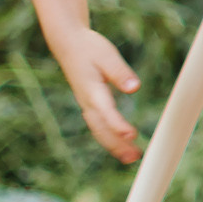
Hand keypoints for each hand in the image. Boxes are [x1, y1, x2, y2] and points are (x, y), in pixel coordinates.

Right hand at [52, 28, 141, 162]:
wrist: (68, 44)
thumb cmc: (89, 48)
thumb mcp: (107, 54)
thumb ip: (120, 72)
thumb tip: (134, 87)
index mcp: (91, 89)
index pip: (105, 111)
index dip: (117, 124)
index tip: (131, 135)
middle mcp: (87, 101)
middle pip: (101, 128)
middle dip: (116, 144)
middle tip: (134, 157)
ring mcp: (86, 104)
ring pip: (99, 130)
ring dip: (114, 145)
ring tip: (132, 157)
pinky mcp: (89, 105)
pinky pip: (98, 126)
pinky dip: (109, 137)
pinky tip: (122, 145)